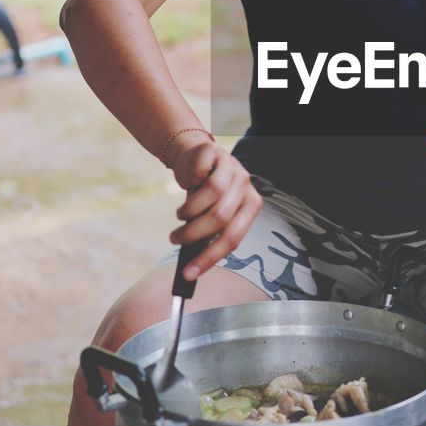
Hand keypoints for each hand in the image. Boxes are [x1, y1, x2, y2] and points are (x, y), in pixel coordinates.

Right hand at [167, 136, 262, 277]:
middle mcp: (246, 186)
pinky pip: (200, 171)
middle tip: (175, 239)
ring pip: (212, 195)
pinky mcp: (215, 152)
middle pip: (221, 217)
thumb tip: (192, 267)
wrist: (192, 156)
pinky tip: (187, 184)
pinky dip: (189, 181)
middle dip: (194, 234)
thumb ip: (208, 234)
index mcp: (251, 205)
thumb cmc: (201, 193)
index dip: (210, 257)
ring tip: (180, 214)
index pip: (233, 237)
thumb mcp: (210, 213)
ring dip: (189, 211)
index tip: (188, 273)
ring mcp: (232, 167)